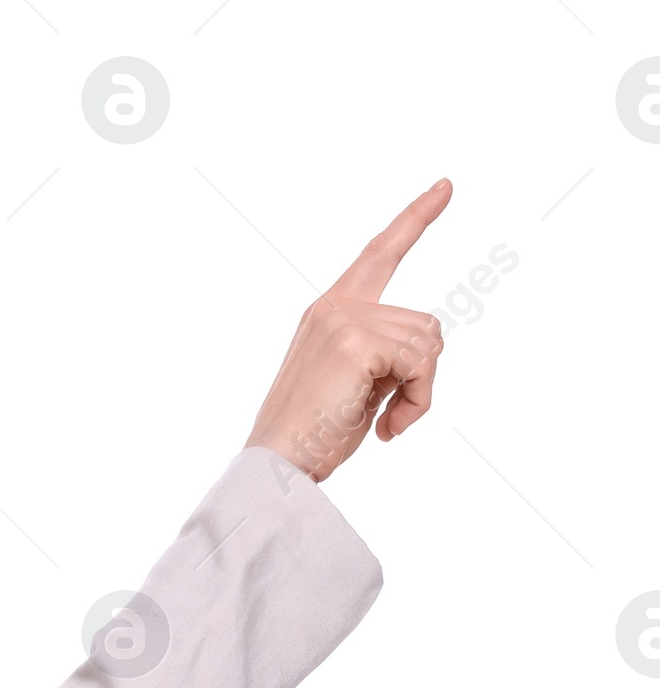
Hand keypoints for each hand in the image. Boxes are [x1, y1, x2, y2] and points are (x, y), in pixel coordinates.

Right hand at [245, 178, 452, 481]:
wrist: (276, 466)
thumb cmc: (311, 437)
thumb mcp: (351, 383)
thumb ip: (382, 352)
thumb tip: (429, 346)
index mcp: (329, 312)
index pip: (379, 253)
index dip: (414, 218)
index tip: (445, 187)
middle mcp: (335, 306)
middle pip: (424, 322)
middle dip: (421, 374)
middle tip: (392, 414)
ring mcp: (345, 320)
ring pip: (428, 342)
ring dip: (420, 390)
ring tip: (387, 423)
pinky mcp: (357, 342)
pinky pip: (421, 362)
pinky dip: (418, 399)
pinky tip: (389, 428)